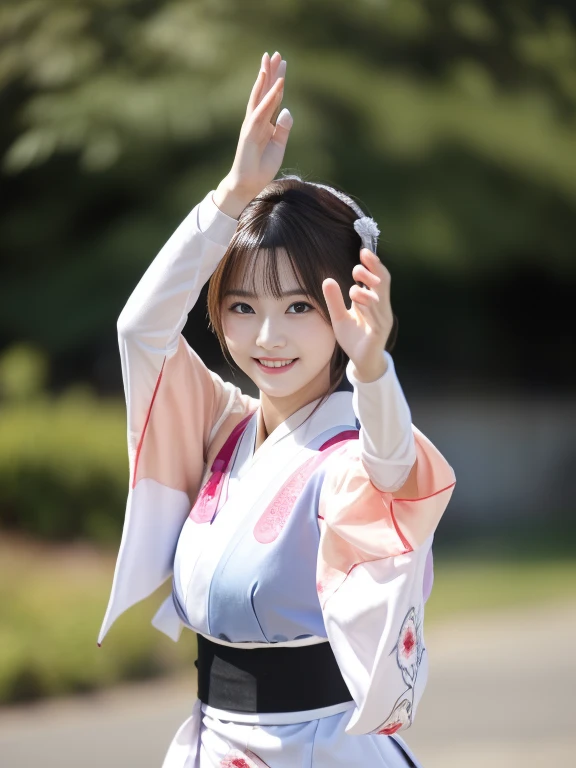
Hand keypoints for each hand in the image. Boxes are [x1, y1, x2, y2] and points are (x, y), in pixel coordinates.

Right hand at [214, 52, 292, 216]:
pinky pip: (261, 112)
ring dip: (265, 79)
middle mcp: (257, 120)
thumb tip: (287, 110)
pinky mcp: (249, 133)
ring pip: (260, 97)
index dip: (278, 81)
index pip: (273, 98)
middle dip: (270, 73)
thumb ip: (283, 128)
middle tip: (275, 53)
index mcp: (265, 123)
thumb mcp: (279, 146)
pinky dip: (268, 98)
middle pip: (265, 92)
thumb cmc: (262, 168)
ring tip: (269, 60)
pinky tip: (275, 86)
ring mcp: (252, 125)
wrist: (249, 185)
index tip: (282, 64)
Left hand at [322, 249, 393, 381]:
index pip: (377, 277)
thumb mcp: (339, 317)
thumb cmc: (354, 338)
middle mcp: (381, 308)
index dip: (373, 264)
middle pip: (382, 283)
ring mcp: (382, 321)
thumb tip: (327, 279)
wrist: (362, 362)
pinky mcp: (379, 334)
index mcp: (373, 301)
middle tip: (356, 268)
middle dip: (372, 271)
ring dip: (366, 292)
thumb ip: (334, 300)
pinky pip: (377, 319)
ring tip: (353, 289)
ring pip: (379, 300)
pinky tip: (360, 304)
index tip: (363, 251)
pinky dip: (369, 309)